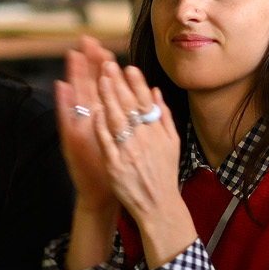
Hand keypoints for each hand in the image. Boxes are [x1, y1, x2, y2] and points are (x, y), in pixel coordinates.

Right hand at [56, 37, 118, 213]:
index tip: (100, 44)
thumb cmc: (106, 165)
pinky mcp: (73, 142)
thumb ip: (113, 114)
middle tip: (85, 40)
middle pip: (88, 85)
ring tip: (73, 54)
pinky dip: (64, 103)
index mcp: (100, 117)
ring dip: (74, 76)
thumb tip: (115, 90)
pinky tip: (61, 86)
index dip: (100, 65)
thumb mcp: (110, 137)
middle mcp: (88, 120)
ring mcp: (80, 130)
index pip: (101, 85)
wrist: (99, 194)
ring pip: (77, 98)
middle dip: (87, 63)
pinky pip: (67, 119)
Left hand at [92, 59, 195, 267]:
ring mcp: (129, 151)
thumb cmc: (164, 173)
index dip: (136, 83)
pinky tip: (95, 110)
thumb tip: (156, 92)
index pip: (146, 101)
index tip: (128, 67)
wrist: (158, 205)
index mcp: (158, 132)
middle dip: (118, 83)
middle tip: (108, 64)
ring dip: (108, 98)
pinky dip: (101, 125)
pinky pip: (106, 141)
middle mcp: (144, 139)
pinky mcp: (115, 165)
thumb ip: (164, 116)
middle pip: (129, 106)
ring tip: (101, 79)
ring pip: (116, 119)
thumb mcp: (172, 143)